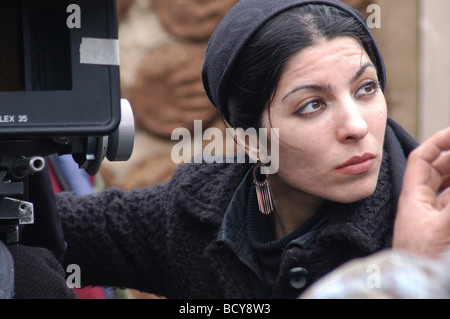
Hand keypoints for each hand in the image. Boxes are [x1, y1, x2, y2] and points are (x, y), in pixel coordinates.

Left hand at [393, 127, 449, 257]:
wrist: (416, 289)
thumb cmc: (421, 259)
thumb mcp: (443, 226)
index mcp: (413, 198)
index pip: (421, 160)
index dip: (439, 142)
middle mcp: (422, 205)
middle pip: (439, 172)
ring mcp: (434, 218)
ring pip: (447, 189)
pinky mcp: (442, 231)